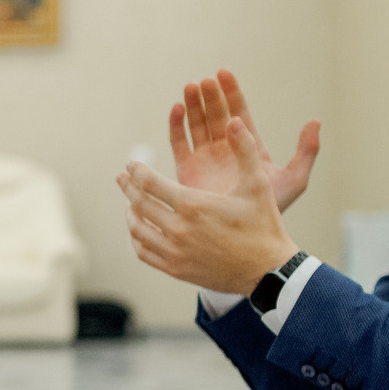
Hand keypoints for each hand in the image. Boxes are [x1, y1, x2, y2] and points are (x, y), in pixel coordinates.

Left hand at [118, 116, 302, 293]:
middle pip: (139, 204)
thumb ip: (244, 150)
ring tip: (130, 203)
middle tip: (122, 178)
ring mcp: (174, 251)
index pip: (150, 183)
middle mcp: (178, 229)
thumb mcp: (257, 185)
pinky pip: (143, 252)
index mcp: (193, 205)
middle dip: (128, 188)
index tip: (131, 165)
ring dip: (130, 213)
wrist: (266, 271)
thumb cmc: (263, 225)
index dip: (137, 171)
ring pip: (137, 229)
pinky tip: (140, 230)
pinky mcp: (174, 269)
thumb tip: (233, 119)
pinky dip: (137, 238)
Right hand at [169, 70, 319, 211]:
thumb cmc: (271, 211)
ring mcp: (205, 159)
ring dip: (192, 106)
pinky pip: (179, 144)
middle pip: (216, 115)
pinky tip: (176, 109)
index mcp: (248, 147)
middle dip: (210, 96)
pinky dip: (176, 126)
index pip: (238, 112)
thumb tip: (315, 121)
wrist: (242, 236)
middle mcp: (225, 149)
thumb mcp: (295, 179)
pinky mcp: (187, 171)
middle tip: (204, 81)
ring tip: (189, 87)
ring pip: (196, 125)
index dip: (231, 93)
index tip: (223, 74)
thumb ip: (307, 151)